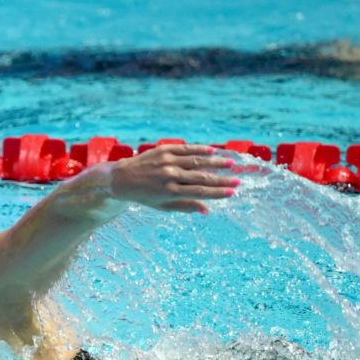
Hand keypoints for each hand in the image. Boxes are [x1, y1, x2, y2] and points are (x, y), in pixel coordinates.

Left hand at [109, 144, 238, 213]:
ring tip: (229, 164)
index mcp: (170, 192)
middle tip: (237, 180)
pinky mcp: (163, 150)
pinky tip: (212, 152)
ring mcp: (167, 161)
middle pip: (201, 177)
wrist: (122, 179)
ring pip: (196, 161)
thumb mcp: (163, 206)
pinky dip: (200, 150)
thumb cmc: (144, 196)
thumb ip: (185, 206)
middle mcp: (170, 176)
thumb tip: (206, 210)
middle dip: (221, 179)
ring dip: (215, 163)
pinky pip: (186, 149)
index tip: (232, 192)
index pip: (199, 192)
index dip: (217, 193)